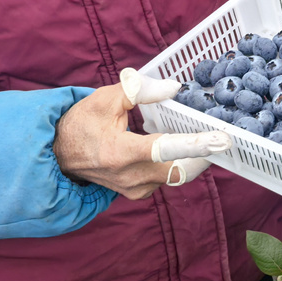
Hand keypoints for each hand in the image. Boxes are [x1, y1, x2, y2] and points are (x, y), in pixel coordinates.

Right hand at [53, 69, 230, 198]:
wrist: (59, 156)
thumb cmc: (82, 124)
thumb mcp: (105, 99)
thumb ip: (139, 91)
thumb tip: (173, 88)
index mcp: (120, 153)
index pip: (165, 149)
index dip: (195, 144)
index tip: (222, 140)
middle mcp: (130, 176)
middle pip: (179, 167)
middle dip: (203, 153)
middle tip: (219, 136)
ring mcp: (134, 188)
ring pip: (175, 174)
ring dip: (191, 157)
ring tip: (201, 137)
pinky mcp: (137, 192)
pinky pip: (166, 178)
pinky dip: (177, 162)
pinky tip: (179, 145)